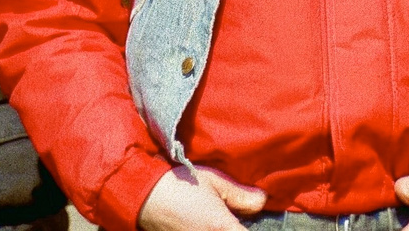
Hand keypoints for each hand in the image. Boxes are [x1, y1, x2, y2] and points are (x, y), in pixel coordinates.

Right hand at [138, 165, 265, 230]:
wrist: (145, 196)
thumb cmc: (180, 184)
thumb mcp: (214, 182)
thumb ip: (241, 194)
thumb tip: (262, 200)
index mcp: (221, 227)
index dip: (254, 228)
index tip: (250, 221)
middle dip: (239, 229)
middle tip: (237, 218)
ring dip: (227, 229)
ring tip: (221, 220)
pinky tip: (208, 223)